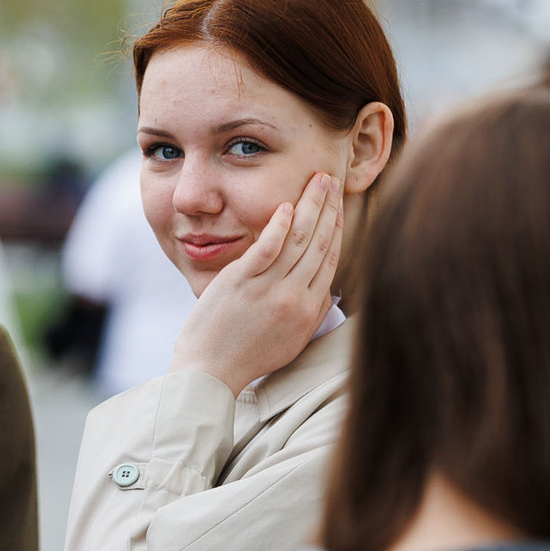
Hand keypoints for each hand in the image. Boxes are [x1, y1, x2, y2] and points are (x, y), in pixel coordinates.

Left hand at [168, 171, 342, 393]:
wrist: (210, 371)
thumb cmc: (246, 356)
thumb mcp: (291, 339)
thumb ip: (311, 312)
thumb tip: (328, 287)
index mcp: (309, 310)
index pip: (331, 259)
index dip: (337, 227)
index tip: (339, 204)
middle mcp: (295, 298)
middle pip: (320, 243)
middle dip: (330, 208)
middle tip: (333, 180)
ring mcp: (268, 289)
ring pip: (300, 240)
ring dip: (312, 206)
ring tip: (318, 181)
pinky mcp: (241, 282)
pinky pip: (266, 249)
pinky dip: (279, 226)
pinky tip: (287, 206)